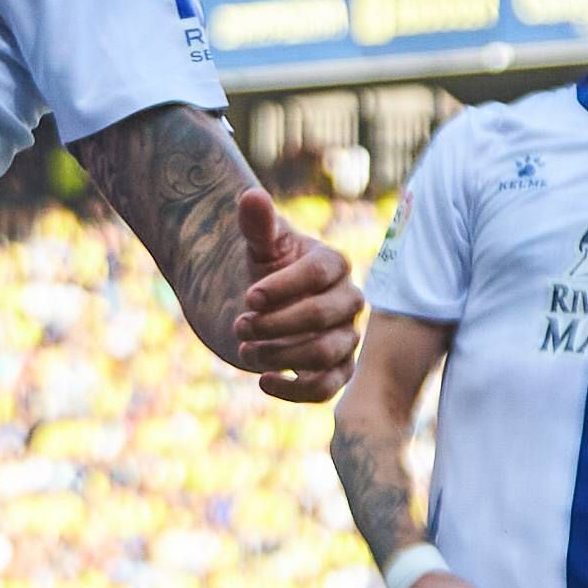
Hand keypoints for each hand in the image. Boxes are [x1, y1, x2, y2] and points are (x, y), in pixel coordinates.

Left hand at [229, 188, 362, 400]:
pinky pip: (327, 388)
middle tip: (239, 325)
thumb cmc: (264, 270)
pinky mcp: (337, 371)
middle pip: (323, 317)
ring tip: (244, 349)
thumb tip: (252, 196)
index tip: (248, 296)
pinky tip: (263, 380)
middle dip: (276, 324)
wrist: (260, 309)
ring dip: (279, 355)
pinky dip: (294, 391)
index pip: (320, 274)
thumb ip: (257, 224)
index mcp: (334, 264)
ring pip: (326, 354)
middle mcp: (348, 301)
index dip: (283, 286)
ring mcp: (346, 337)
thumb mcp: (257, 246)